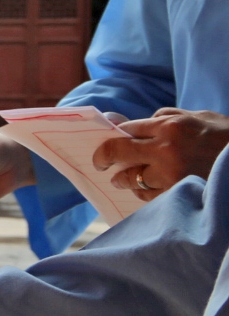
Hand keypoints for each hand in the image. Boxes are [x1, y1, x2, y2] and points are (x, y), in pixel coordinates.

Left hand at [93, 108, 228, 199]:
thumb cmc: (227, 138)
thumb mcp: (201, 118)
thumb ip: (169, 119)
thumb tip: (140, 124)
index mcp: (171, 127)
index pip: (126, 130)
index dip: (112, 137)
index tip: (105, 146)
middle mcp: (166, 150)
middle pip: (118, 152)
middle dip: (104, 158)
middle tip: (100, 164)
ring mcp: (171, 174)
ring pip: (132, 179)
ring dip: (126, 180)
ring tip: (125, 180)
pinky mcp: (178, 195)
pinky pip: (149, 197)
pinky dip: (144, 194)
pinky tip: (147, 190)